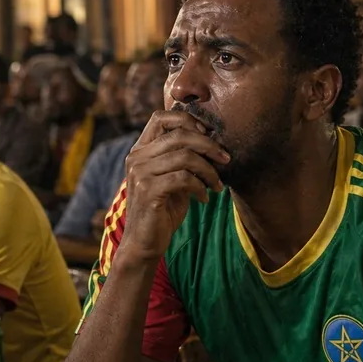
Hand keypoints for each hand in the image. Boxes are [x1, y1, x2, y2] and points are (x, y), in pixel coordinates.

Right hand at [119, 110, 228, 264]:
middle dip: (209, 145)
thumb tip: (212, 140)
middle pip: (179, 134)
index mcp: (141, 150)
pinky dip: (201, 187)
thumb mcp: (173, 178)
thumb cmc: (162, 209)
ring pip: (185, 156)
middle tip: (225, 160)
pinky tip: (204, 198)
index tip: (208, 134)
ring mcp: (140, 173)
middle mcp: (137, 157)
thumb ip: (183, 158)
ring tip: (217, 184)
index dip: (188, 120)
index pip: (161, 117)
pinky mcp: (148, 190)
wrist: (144, 243)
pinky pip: (184, 178)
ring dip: (209, 170)